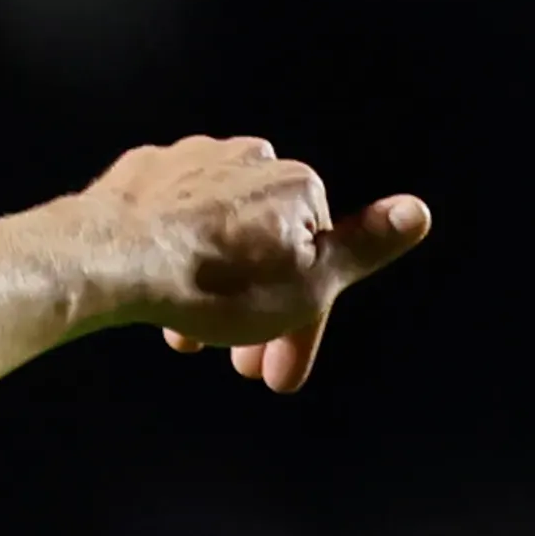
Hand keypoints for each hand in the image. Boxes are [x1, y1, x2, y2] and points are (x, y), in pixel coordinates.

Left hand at [86, 134, 430, 395]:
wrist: (115, 259)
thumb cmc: (212, 282)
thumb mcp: (306, 282)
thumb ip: (364, 246)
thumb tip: (419, 212)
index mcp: (297, 185)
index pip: (314, 261)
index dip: (302, 326)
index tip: (278, 376)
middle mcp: (251, 159)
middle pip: (262, 247)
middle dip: (254, 311)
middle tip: (237, 364)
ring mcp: (194, 160)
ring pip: (215, 234)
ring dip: (210, 288)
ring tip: (188, 337)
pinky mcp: (145, 173)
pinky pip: (170, 219)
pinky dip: (173, 256)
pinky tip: (158, 290)